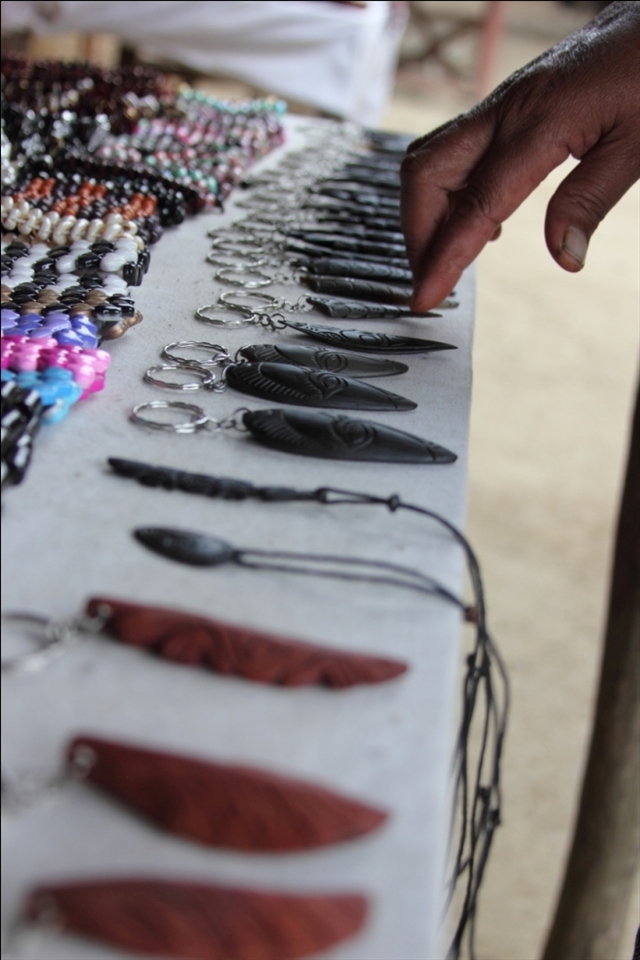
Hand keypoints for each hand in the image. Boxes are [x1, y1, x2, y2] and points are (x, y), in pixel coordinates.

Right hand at [400, 1, 639, 310]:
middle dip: (416, 234)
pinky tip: (476, 220)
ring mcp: (499, 105)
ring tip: (444, 255)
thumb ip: (590, 200)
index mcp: (538, 124)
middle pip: (424, 174)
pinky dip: (445, 192)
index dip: (444, 257)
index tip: (425, 297)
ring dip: (423, 212)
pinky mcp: (504, 105)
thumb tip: (563, 257)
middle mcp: (505, 111)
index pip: (474, 205)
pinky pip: (451, 150)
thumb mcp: (637, 145)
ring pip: (428, 159)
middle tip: (430, 278)